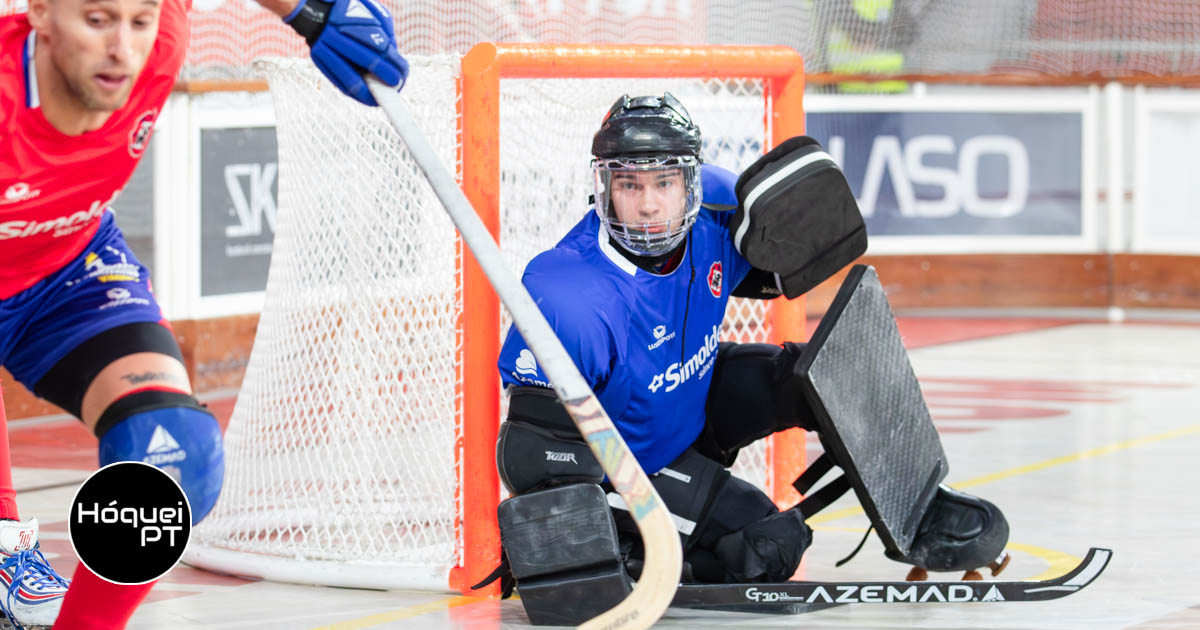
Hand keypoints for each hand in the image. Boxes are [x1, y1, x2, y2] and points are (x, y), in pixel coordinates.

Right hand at [284, 0, 408, 105]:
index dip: (394, 63)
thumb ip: (386, 36)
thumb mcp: (372, 15)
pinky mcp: (319, 61)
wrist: (317, 12)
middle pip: (366, 61)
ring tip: (382, 100)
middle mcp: (337, 35)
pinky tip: (368, 98)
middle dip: (385, 76)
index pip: (378, 46)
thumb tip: (396, 63)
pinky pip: (340, 83)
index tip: (403, 74)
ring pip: (349, 78)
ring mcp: (325, 50)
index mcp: (351, 21)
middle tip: (397, 86)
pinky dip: (355, 94)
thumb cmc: (352, 13)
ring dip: (369, 94)